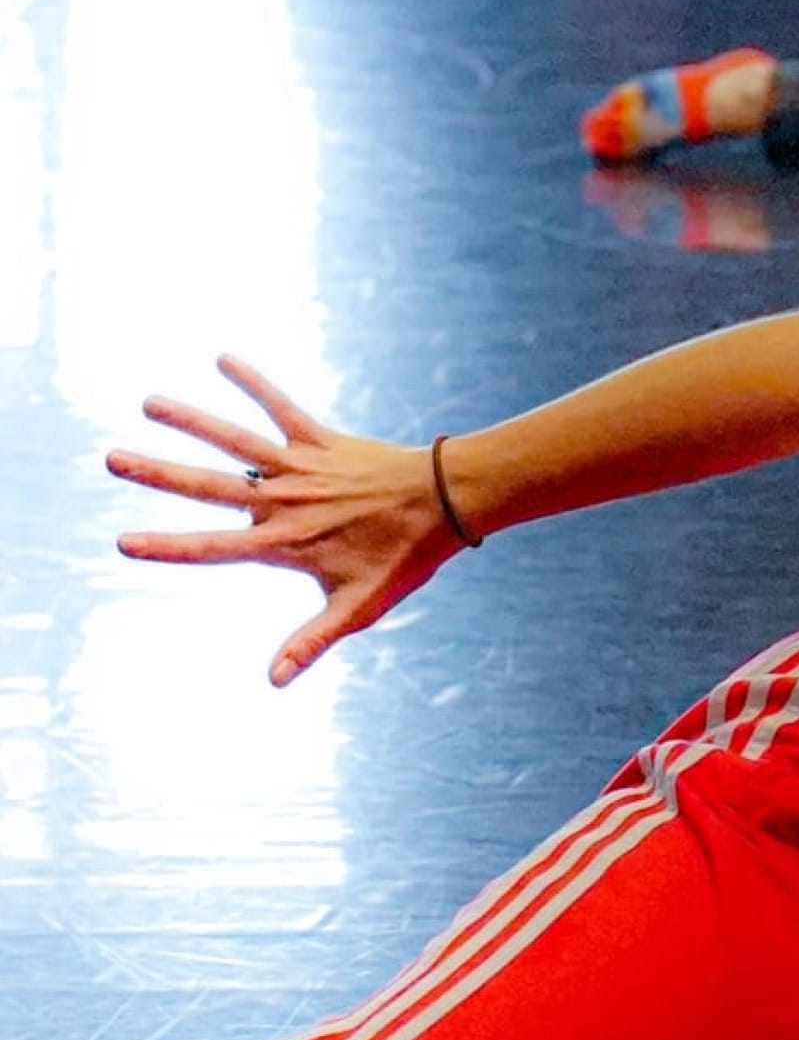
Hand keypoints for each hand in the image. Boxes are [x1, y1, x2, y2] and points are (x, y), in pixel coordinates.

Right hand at [105, 357, 462, 686]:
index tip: (123, 543)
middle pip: (208, 486)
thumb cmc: (404, 560)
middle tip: (111, 458)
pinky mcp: (321, 440)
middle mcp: (283, 501)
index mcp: (284, 543)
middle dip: (158, 474)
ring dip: (192, 420)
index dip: (166, 547)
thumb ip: (313, 641)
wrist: (447, 505)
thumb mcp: (359, 608)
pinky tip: (223, 358)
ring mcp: (300, 467)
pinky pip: (282, 407)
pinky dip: (256, 383)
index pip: (213, 547)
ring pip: (235, 440)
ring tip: (150, 403)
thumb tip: (274, 681)